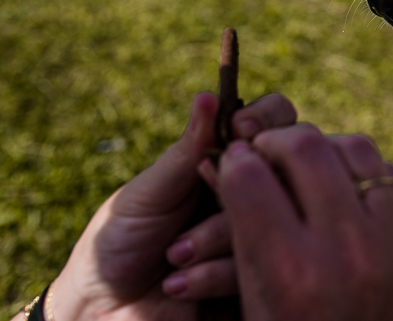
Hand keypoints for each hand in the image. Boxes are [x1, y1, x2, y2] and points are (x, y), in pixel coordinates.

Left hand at [48, 91, 296, 320]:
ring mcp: (264, 234)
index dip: (267, 118)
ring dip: (216, 236)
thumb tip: (207, 95)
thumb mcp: (149, 192)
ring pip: (277, 215)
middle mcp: (254, 193)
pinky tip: (182, 284)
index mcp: (228, 161)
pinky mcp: (264, 277)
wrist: (103, 314)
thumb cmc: (118, 245)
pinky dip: (217, 272)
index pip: (277, 119)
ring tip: (175, 255)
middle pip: (289, 164)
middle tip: (208, 192)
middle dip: (242, 181)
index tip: (240, 128)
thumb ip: (187, 151)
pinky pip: (266, 264)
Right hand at [208, 124, 392, 320]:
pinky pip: (391, 176)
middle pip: (303, 148)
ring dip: (323, 147)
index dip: (234, 162)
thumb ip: (245, 237)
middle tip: (266, 149)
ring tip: (304, 159)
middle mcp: (346, 254)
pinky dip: (362, 173)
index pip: (248, 180)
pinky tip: (344, 182)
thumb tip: (231, 158)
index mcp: (291, 277)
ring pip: (353, 149)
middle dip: (276, 141)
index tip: (232, 159)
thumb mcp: (260, 306)